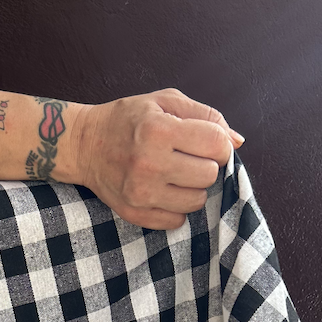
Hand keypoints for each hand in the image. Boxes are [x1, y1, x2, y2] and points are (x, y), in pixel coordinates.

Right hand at [72, 89, 242, 230]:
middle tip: (189, 159)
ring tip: (176, 175)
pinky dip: (176, 208)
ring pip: (196, 201)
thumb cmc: (127, 120)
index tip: (208, 144)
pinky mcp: (135, 213)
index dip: (220, 145)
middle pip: (209, 175)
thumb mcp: (165, 101)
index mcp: (159, 130)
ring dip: (193, 189)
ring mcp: (141, 192)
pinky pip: (176, 220)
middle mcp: (149, 163)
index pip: (216, 145)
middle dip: (206, 166)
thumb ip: (205, 115)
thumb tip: (237, 141)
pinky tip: (164, 192)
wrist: (84, 145)